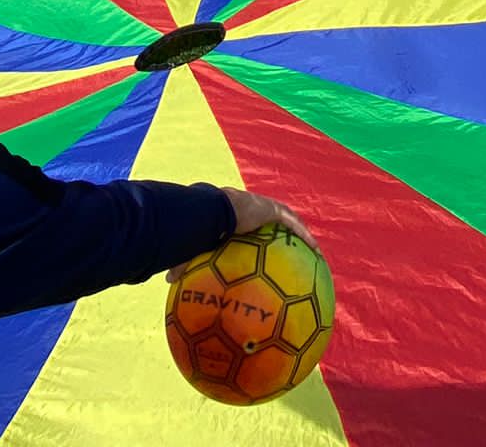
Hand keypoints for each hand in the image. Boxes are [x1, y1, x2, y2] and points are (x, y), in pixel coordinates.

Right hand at [169, 188, 318, 281]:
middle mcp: (250, 207)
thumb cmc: (197, 227)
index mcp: (233, 213)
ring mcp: (262, 206)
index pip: (248, 221)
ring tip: (312, 248)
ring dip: (299, 233)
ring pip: (286, 220)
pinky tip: (316, 250)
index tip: (262, 241)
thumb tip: (169, 279)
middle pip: (272, 218)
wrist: (208, 213)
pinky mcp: (271, 210)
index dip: (256, 229)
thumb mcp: (190, 246)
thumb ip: (184, 263)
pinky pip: (293, 225)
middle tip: (293, 244)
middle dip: (283, 230)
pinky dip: (303, 237)